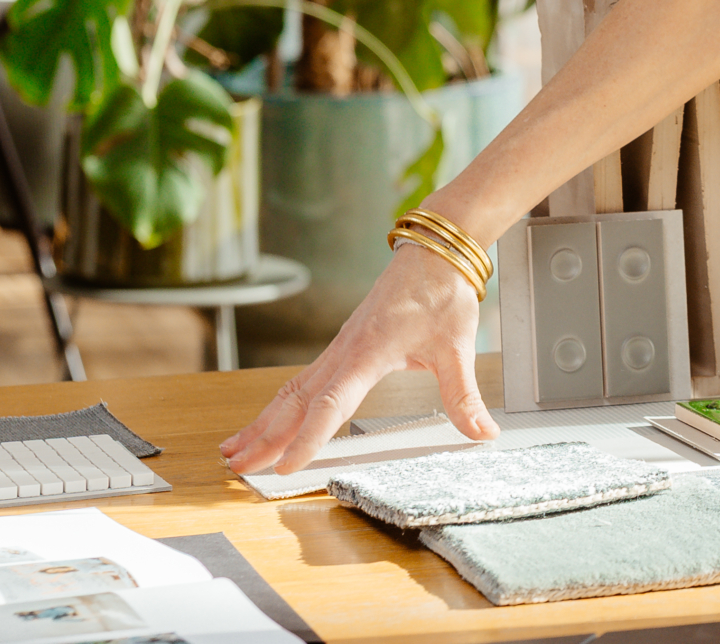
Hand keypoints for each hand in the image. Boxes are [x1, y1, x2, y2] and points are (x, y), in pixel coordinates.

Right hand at [219, 242, 498, 473]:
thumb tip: (484, 433)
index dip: (308, 439)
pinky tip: (267, 420)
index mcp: (369, 353)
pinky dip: (280, 404)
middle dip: (266, 437)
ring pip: (293, 391)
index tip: (285, 466)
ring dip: (263, 422)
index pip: (331, 405)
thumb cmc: (442, 293)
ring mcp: (339, 348)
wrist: (434, 251)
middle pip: (297, 402)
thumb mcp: (459, 347)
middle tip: (238, 468)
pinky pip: (302, 380)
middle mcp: (345, 351)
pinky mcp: (343, 346)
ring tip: (235, 450)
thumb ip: (465, 395)